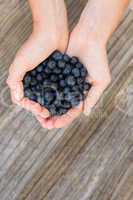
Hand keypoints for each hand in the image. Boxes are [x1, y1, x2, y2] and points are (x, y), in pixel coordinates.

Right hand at [7, 1, 67, 118]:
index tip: (41, 110)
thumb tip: (17, 98)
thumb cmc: (36, 46)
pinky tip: (63, 102)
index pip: (22, 100)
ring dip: (49, 106)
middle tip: (49, 114)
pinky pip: (55, 89)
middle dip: (39, 110)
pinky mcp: (54, 75)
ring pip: (45, 97)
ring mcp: (43, 78)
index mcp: (22, 79)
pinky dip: (57, 96)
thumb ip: (14, 79)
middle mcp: (32, 80)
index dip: (30, 107)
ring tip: (56, 113)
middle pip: (34, 100)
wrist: (52, 33)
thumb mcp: (21, 62)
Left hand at [37, 23, 110, 128]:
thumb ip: (93, 96)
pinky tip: (35, 98)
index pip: (73, 111)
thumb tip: (86, 113)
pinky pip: (48, 84)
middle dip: (53, 116)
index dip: (64, 119)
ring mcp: (64, 81)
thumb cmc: (98, 58)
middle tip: (43, 124)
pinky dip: (43, 91)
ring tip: (37, 114)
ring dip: (46, 107)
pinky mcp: (56, 72)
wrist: (88, 37)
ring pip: (53, 98)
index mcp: (83, 93)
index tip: (54, 124)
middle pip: (61, 107)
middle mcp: (72, 89)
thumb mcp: (101, 79)